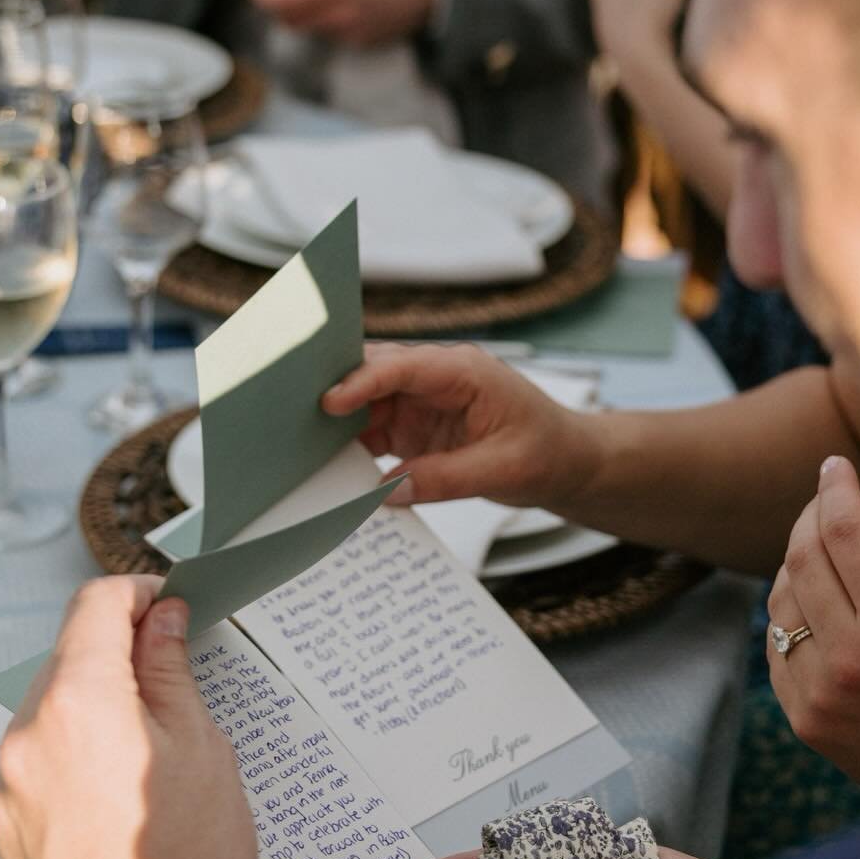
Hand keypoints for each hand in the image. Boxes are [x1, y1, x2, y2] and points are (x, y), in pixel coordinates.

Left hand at [0, 577, 256, 858]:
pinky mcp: (6, 827)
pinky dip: (75, 755)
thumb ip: (169, 671)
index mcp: (76, 701)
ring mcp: (8, 784)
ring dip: (94, 706)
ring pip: (51, 711)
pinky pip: (39, 763)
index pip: (95, 606)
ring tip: (153, 744)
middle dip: (118, 654)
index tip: (168, 605)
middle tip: (173, 672)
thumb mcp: (201, 748)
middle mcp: (26, 735)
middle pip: (68, 658)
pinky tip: (122, 789)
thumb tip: (161, 621)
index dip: (137, 594)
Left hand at [249, 0, 436, 48]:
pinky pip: (332, 34)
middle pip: (294, 23)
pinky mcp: (363, 44)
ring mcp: (355, 35)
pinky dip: (325, 20)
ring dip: (303, 13)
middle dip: (280, 8)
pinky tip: (340, 2)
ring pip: (312, 28)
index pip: (286, 6)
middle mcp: (345, 18)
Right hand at [322, 341, 593, 511]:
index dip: (362, 380)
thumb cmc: (548, 452)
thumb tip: (388, 492)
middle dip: (335, 388)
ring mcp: (423, 401)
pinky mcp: (416, 425)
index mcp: (464, 371)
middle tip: (291, 411)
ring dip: (337, 422)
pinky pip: (374, 429)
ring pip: (367, 402)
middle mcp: (437, 378)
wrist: (569, 461)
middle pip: (375, 374)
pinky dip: (350, 445)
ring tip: (298, 443)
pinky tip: (327, 464)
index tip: (328, 401)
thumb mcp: (505, 470)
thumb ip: (446, 478)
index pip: (404, 366)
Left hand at [767, 456, 859, 797]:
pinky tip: (818, 602)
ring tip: (825, 551)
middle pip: (803, 558)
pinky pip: (777, 646)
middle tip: (827, 498)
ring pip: (781, 600)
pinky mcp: (805, 720)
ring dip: (797, 563)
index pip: (843, 530)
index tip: (833, 466)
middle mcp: (851, 658)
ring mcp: (822, 693)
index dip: (833, 488)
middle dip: (812, 516)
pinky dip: (792, 613)